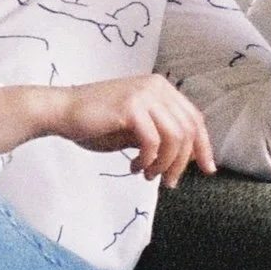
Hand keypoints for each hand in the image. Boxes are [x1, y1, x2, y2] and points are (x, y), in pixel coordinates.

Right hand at [54, 75, 216, 186]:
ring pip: (175, 137)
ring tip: (148, 175)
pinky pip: (153, 141)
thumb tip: (188, 158)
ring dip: (165, 164)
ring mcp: (144, 94)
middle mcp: (157, 86)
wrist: (62, 112)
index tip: (207, 169)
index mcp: (161, 88)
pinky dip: (148, 160)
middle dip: (182, 162)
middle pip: (188, 130)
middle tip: (169, 183)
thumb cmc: (97, 123)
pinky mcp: (131, 106)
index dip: (203, 146)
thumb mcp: (136, 130)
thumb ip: (161, 137)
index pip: (194, 119)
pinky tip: (134, 166)